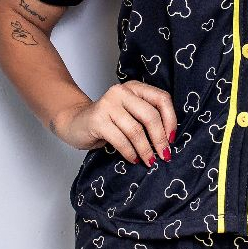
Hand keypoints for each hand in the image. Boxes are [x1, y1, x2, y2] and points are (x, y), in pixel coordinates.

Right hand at [52, 81, 177, 168]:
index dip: (171, 120)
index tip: (172, 139)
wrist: (75, 122)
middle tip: (164, 155)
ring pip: (136, 130)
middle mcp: (122, 92)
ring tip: (149, 161)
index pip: (162, 99)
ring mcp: (108, 104)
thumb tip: (170, 139)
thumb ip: (147, 118)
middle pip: (151, 116)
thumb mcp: (130, 114)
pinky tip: (133, 159)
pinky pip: (120, 140)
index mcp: (135, 88)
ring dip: (145, 150)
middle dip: (160, 139)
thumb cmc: (108, 121)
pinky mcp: (97, 119)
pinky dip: (130, 152)